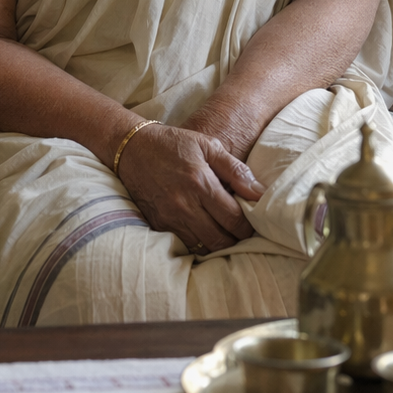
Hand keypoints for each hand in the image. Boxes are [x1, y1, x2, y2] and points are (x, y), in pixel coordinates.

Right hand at [115, 122, 264, 253]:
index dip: (249, 225)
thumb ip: (235, 170)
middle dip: (236, 239)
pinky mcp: (158, 225)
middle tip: (240, 230)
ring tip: (224, 231)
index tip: (252, 221)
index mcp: (201, 183)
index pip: (235, 220)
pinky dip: (198, 243)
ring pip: (204, 248)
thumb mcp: (208, 145)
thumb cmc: (174, 144)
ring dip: (218, 244)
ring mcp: (169, 218)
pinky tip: (204, 231)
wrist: (132, 149)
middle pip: (221, 240)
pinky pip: (185, 245)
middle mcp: (184, 205)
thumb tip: (260, 193)